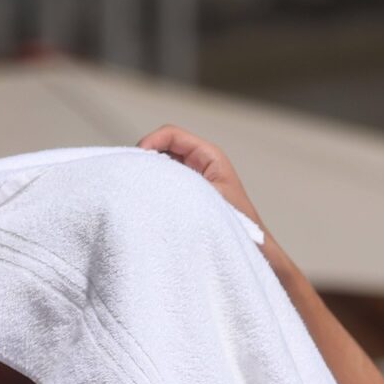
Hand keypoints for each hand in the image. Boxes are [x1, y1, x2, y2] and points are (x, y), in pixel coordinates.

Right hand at [137, 125, 264, 231]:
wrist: (251, 248)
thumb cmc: (239, 224)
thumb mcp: (208, 197)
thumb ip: (181, 181)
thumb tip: (150, 171)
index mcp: (209, 156)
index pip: (172, 135)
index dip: (151, 141)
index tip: (137, 159)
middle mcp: (198, 164)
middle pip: (162, 147)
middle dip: (144, 157)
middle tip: (131, 175)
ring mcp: (191, 179)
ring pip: (160, 166)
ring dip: (147, 174)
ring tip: (137, 188)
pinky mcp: (185, 196)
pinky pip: (163, 184)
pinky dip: (150, 188)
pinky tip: (145, 201)